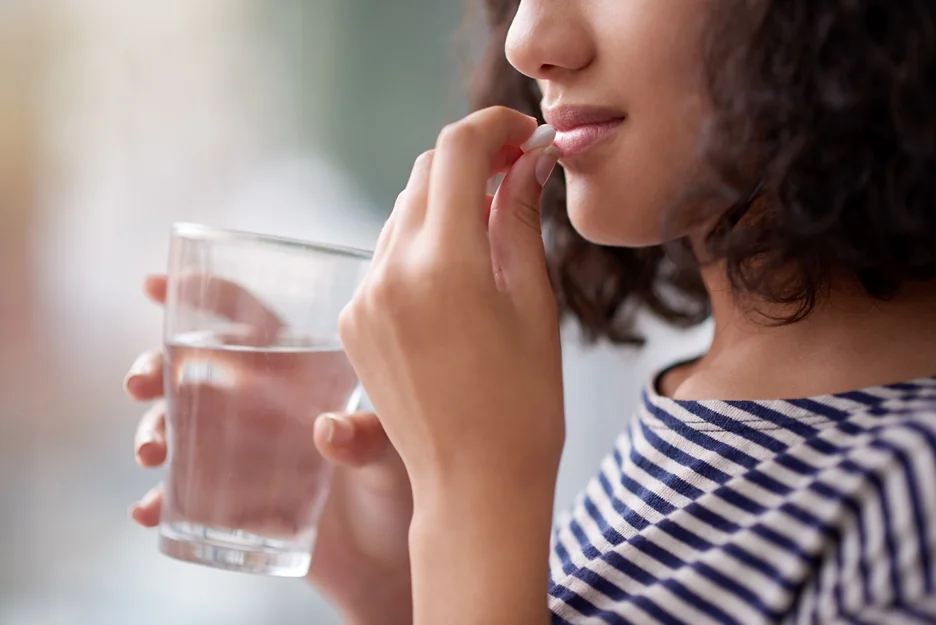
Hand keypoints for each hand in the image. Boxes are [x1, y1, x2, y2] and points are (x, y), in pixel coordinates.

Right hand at [127, 275, 412, 624]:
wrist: (388, 560)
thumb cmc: (402, 490)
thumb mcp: (395, 458)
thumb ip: (370, 439)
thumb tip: (327, 432)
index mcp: (302, 374)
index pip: (252, 320)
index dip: (205, 296)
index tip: (155, 285)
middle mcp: (266, 405)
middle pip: (198, 369)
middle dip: (157, 367)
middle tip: (138, 383)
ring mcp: (244, 452)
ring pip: (181, 425)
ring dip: (153, 430)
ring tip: (150, 454)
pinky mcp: (233, 498)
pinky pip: (184, 492)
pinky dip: (160, 498)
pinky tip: (148, 511)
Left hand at [338, 107, 564, 623]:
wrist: (475, 486)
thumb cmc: (524, 404)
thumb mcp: (534, 303)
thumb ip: (521, 220)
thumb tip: (527, 160)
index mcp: (444, 265)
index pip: (456, 151)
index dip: (493, 127)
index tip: (522, 132)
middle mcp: (390, 273)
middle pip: (424, 173)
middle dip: (470, 161)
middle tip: (515, 173)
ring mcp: (363, 298)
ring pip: (403, 213)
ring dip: (445, 203)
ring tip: (491, 229)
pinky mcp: (353, 322)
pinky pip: (385, 257)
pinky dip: (421, 245)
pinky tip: (456, 274)